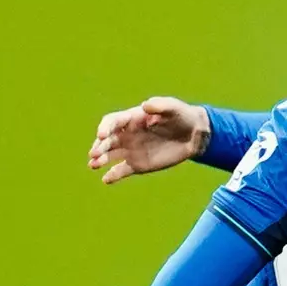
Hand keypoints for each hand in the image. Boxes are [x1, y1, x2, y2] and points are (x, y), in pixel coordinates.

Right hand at [89, 96, 209, 183]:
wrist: (194, 135)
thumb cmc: (182, 116)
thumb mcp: (174, 107)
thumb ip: (160, 105)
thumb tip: (145, 105)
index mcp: (131, 119)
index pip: (112, 122)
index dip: (105, 127)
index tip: (102, 135)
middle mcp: (127, 135)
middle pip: (108, 140)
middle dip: (99, 146)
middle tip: (94, 154)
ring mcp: (131, 150)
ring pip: (110, 156)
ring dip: (100, 160)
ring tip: (93, 165)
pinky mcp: (138, 164)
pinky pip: (121, 171)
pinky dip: (112, 175)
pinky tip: (106, 180)